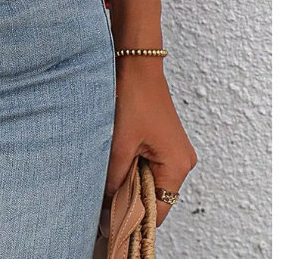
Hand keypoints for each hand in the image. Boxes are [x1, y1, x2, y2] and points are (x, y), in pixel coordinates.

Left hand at [105, 57, 196, 225]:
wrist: (136, 62)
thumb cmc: (133, 97)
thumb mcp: (119, 144)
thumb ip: (115, 179)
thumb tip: (107, 208)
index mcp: (177, 166)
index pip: (158, 211)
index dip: (133, 219)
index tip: (108, 224)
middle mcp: (182, 161)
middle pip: (155, 197)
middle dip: (130, 198)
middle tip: (103, 196)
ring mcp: (175, 150)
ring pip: (149, 180)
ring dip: (129, 180)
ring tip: (109, 170)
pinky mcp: (164, 140)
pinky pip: (149, 165)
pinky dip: (132, 166)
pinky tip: (116, 157)